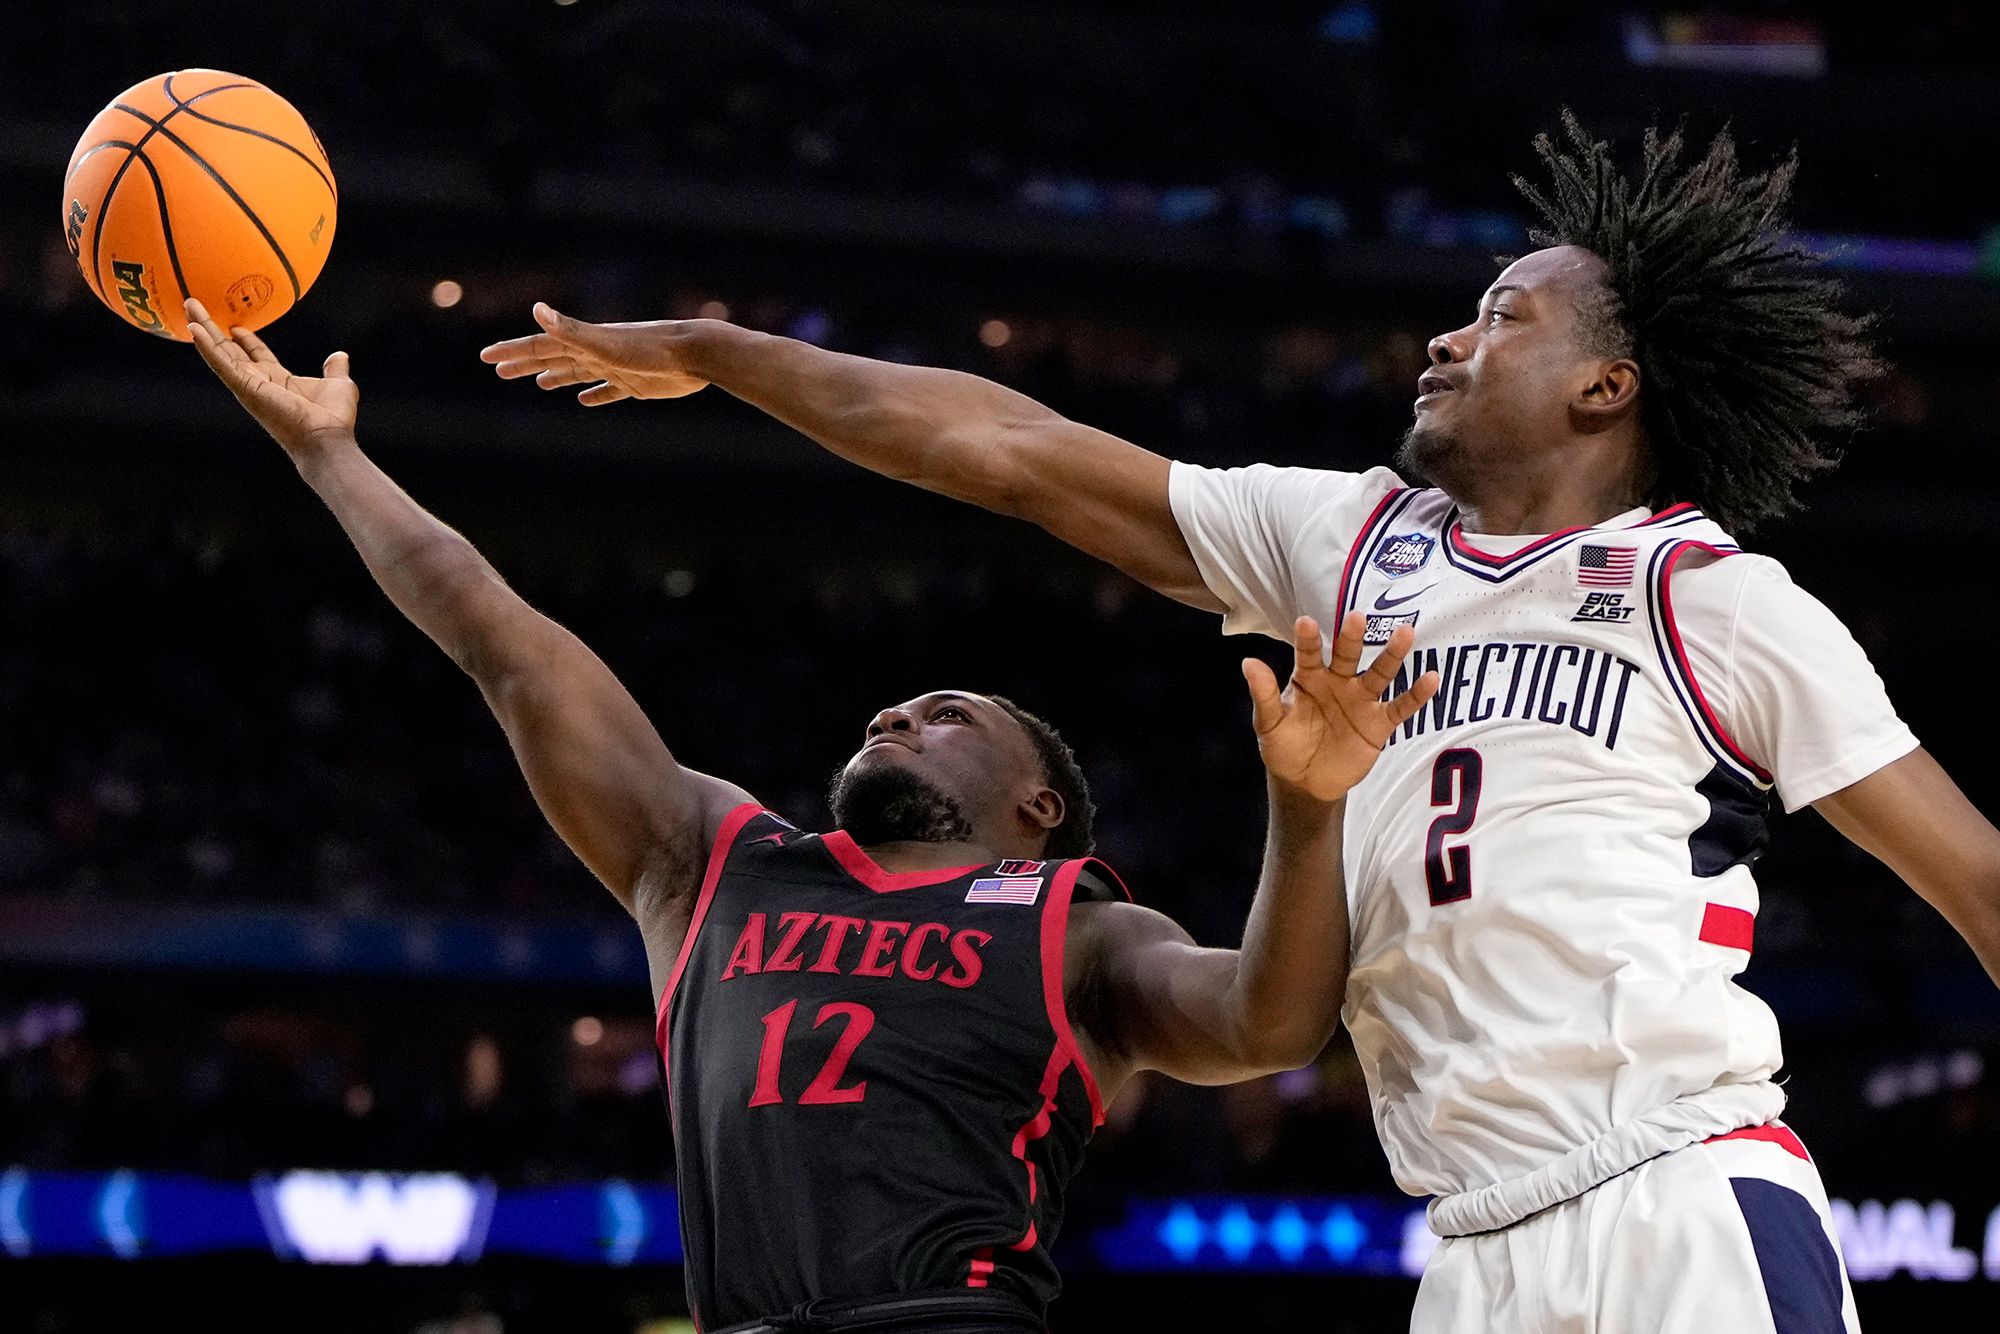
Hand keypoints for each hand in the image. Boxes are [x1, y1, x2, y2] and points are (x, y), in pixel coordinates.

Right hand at [186, 299, 357, 456]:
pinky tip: (194, 329)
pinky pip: (221, 364)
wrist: (327, 438)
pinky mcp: (245, 388)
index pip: (257, 355)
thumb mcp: (338, 384)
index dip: (247, 340)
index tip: (237, 326)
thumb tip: (340, 356)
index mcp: (279, 380)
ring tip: (189, 306)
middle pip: (230, 350)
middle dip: (213, 328)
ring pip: (219, 352)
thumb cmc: (333, 419)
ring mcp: (248, 385)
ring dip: (203, 329)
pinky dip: (206, 347)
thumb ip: (335, 369)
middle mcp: (259, 382)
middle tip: (196, 307)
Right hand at [478, 304, 709, 405]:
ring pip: (578, 373)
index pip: (540, 345)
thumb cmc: (649, 348)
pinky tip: (586, 401)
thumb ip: (570, 329)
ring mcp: (615, 367)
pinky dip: (595, 396)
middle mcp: (596, 352)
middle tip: (499, 370)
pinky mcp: (635, 384)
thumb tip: (537, 308)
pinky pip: (609, 392)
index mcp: (584, 342)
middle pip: (553, 358)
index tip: (487, 357)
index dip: (512, 350)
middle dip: (525, 363)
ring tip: (539, 382)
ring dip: (557, 376)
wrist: (694, 354)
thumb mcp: (604, 342)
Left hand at [1243, 613, 1438, 801]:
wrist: (1306, 782)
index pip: (1308, 655)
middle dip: (1352, 638)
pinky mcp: (1379, 723)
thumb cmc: (1284, 747)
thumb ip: (1263, 695)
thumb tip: (1248, 662)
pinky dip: (1416, 695)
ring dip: (1392, 655)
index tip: (1305, 622)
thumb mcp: (1269, 724)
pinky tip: (1430, 679)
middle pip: (1348, 656)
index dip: (1308, 640)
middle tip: (1357, 618)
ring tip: (1405, 633)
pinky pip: (1400, 707)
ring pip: (1380, 673)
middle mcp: (1338, 682)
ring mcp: (1361, 700)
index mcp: (1308, 678)